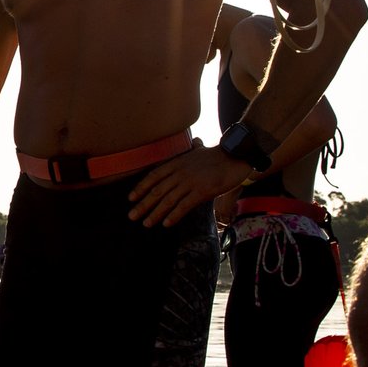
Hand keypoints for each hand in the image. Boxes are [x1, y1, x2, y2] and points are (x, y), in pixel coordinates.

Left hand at [127, 145, 251, 225]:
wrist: (236, 156)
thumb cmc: (219, 156)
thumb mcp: (199, 151)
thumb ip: (192, 150)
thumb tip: (195, 142)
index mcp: (177, 162)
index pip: (153, 176)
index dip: (141, 188)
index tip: (131, 198)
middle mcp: (180, 172)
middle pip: (157, 190)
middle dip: (143, 204)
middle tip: (132, 216)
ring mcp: (190, 182)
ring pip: (168, 200)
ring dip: (155, 213)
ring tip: (146, 224)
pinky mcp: (202, 191)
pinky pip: (184, 205)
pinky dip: (174, 215)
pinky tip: (166, 224)